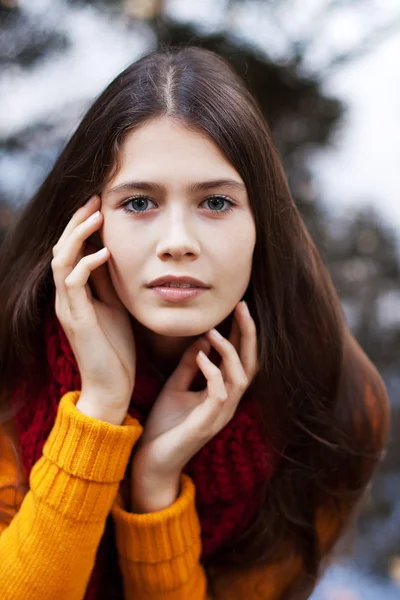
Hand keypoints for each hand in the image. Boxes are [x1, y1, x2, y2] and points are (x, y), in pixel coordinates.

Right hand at [51, 195, 135, 422]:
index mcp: (76, 292)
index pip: (72, 250)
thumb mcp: (116, 306)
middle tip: (95, 198)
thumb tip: (113, 253)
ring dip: (78, 236)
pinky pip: (74, 284)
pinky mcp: (76, 319)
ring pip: (61, 261)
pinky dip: (86, 264)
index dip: (82, 225)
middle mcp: (67, 296)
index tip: (100, 203)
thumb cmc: (116, 348)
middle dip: (77, 221)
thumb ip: (109, 282)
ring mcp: (68, 307)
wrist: (111, 386)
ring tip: (96, 215)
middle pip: (62, 248)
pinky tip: (105, 252)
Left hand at [130, 300, 258, 506]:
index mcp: (223, 392)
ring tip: (213, 331)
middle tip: (242, 306)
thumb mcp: (176, 386)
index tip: (238, 306)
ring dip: (229, 351)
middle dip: (248, 334)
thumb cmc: (165, 426)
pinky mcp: (207, 423)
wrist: (151, 460)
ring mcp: (220, 414)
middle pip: (250, 364)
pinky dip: (213, 371)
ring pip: (241, 377)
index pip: (240, 358)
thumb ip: (190, 365)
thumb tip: (201, 340)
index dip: (242, 332)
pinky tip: (201, 355)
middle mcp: (228, 402)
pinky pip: (220, 393)